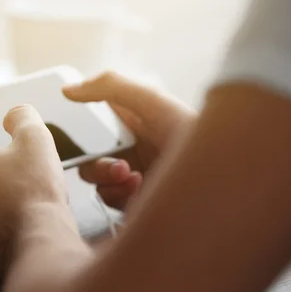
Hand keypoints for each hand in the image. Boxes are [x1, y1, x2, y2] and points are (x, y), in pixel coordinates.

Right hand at [63, 72, 195, 209]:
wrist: (221, 181)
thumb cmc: (192, 135)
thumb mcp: (152, 102)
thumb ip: (111, 88)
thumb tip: (69, 90)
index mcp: (134, 123)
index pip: (94, 125)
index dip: (82, 132)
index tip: (82, 137)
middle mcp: (132, 150)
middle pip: (90, 157)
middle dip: (98, 163)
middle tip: (120, 166)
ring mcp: (133, 178)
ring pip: (96, 181)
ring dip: (108, 180)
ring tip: (134, 178)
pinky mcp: (136, 203)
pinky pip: (108, 201)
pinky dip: (117, 196)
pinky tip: (139, 190)